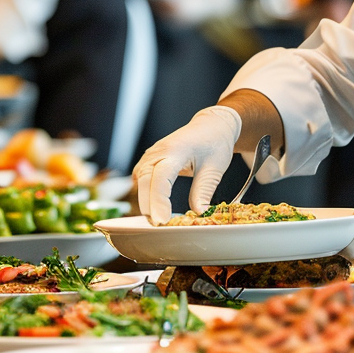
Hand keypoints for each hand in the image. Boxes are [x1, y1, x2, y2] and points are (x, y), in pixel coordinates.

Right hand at [134, 106, 241, 224]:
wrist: (210, 126)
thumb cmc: (214, 143)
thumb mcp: (214, 169)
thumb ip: (203, 192)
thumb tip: (198, 215)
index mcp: (176, 150)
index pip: (161, 177)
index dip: (159, 201)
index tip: (162, 221)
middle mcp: (158, 151)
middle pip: (144, 181)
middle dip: (149, 206)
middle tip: (159, 226)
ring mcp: (150, 155)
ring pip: (139, 182)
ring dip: (145, 202)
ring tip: (158, 220)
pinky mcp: (148, 161)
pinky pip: (140, 180)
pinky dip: (144, 195)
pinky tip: (153, 208)